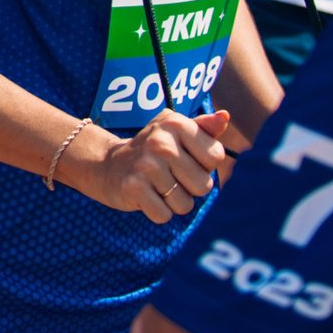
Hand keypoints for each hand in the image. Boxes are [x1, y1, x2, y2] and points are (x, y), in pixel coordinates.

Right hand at [65, 110, 235, 223]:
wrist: (107, 165)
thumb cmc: (152, 151)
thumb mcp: (175, 132)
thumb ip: (204, 127)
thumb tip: (225, 117)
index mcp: (176, 124)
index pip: (216, 157)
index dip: (204, 165)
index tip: (185, 160)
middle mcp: (161, 142)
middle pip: (203, 185)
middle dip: (189, 188)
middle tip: (169, 176)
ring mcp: (146, 165)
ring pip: (184, 204)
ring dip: (173, 202)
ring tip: (157, 186)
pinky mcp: (133, 187)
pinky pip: (164, 215)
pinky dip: (158, 212)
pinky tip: (147, 197)